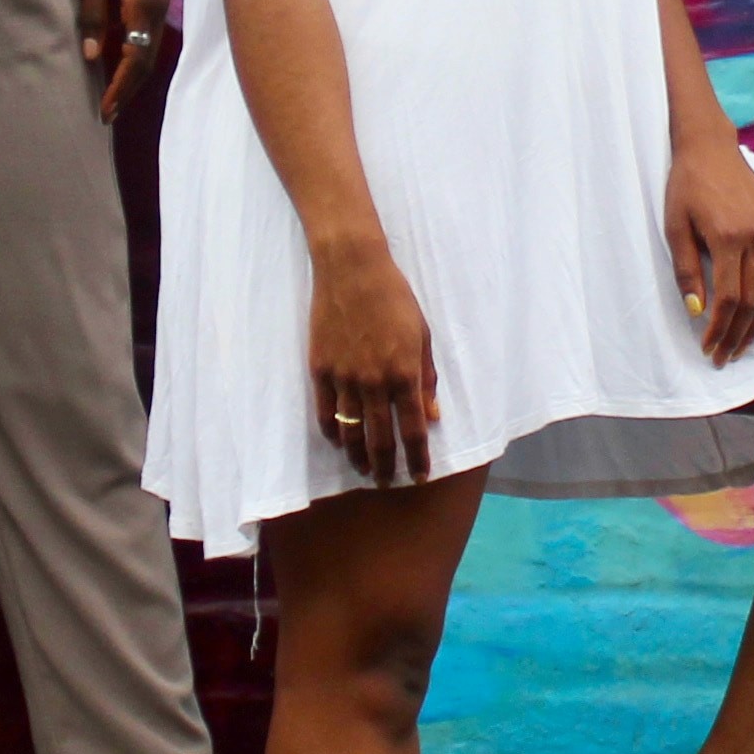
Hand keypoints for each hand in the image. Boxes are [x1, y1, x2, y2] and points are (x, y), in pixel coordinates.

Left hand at [78, 0, 171, 120]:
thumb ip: (92, 15)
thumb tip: (93, 56)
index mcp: (142, 6)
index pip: (134, 59)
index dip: (119, 87)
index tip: (104, 109)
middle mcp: (158, 11)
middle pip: (147, 63)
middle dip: (127, 91)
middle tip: (107, 115)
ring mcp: (161, 5)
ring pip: (151, 53)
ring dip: (133, 78)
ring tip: (114, 99)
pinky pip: (149, 39)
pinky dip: (138, 59)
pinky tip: (123, 67)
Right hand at [307, 236, 439, 488]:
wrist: (352, 270)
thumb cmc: (395, 298)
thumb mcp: (422, 335)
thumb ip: (426, 378)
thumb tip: (432, 416)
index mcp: (405, 373)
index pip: (412, 430)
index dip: (417, 459)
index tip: (421, 476)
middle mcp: (374, 382)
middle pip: (380, 440)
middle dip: (387, 467)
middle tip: (389, 483)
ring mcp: (344, 378)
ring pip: (350, 433)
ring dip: (358, 457)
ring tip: (365, 470)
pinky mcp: (320, 370)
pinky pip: (325, 414)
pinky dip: (333, 433)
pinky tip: (340, 442)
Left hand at [662, 135, 753, 366]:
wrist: (709, 147)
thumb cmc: (685, 186)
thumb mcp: (674, 227)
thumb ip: (686, 270)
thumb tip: (697, 312)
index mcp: (727, 238)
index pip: (728, 299)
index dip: (719, 329)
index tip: (708, 349)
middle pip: (751, 301)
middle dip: (737, 335)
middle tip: (724, 357)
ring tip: (743, 347)